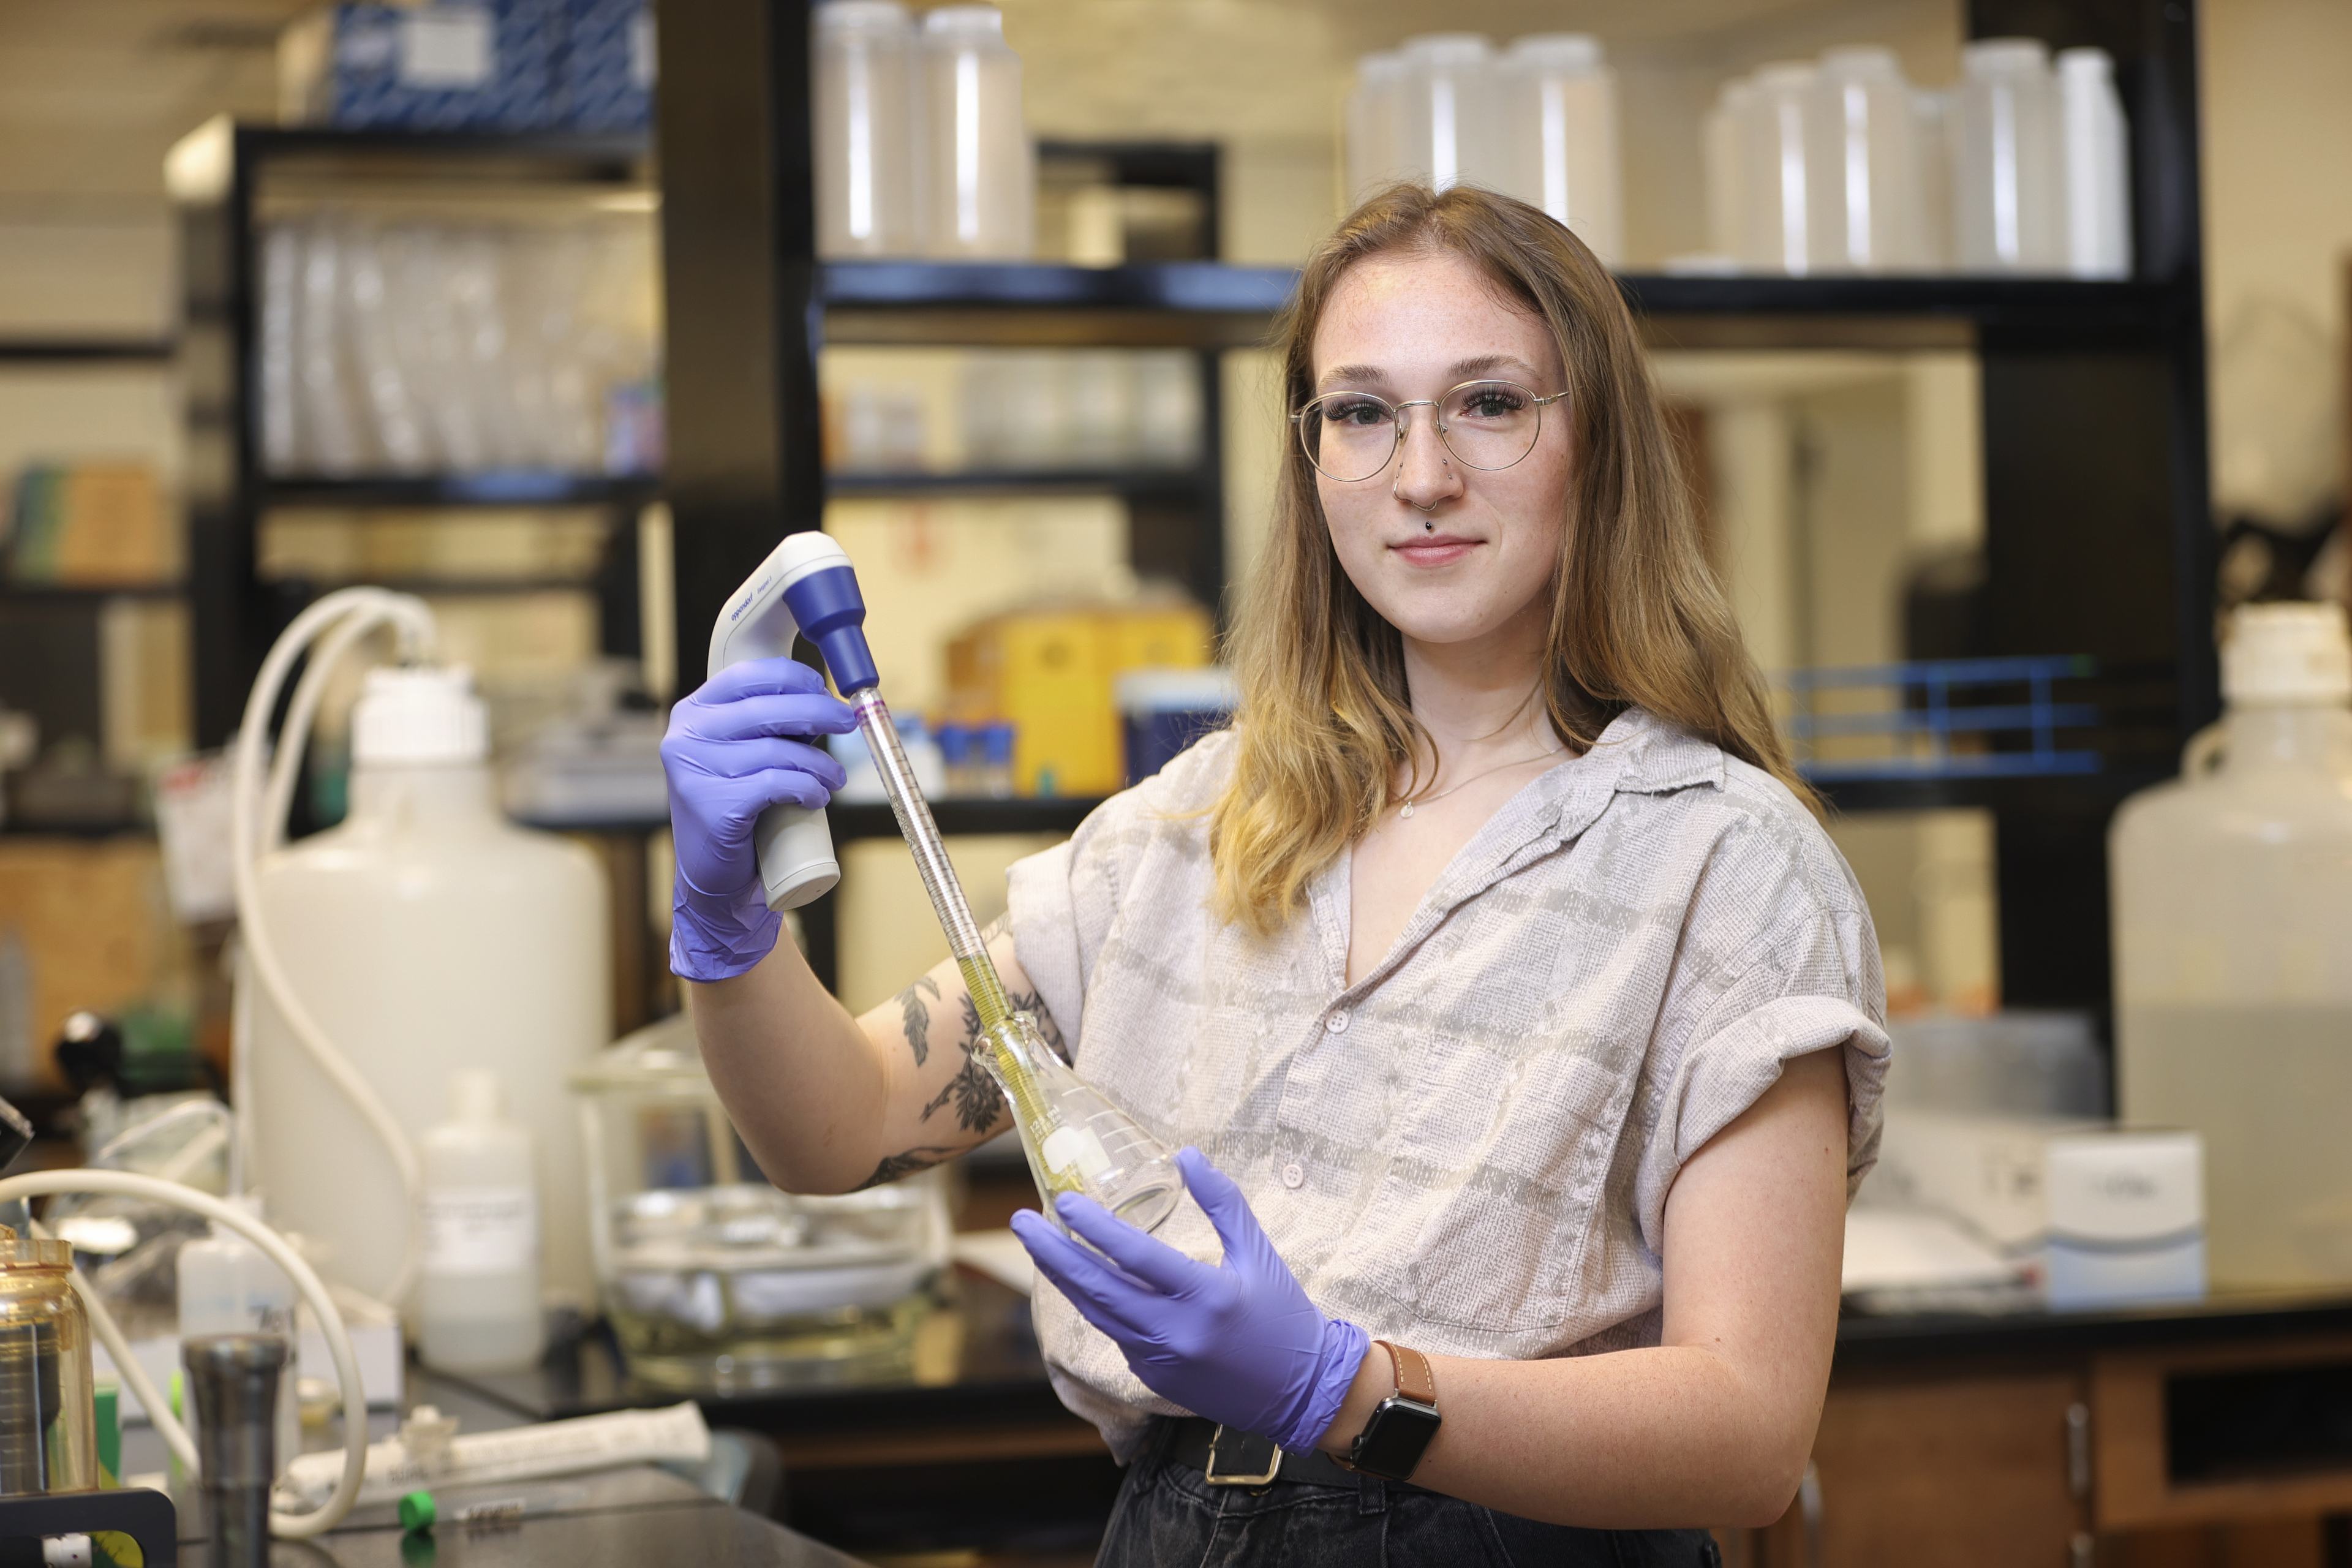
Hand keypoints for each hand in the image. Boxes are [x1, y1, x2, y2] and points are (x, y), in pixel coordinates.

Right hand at [661, 657, 855, 981]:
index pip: (746, 676)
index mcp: (692, 714)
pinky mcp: (714, 806)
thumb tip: (825, 702)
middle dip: (818, 711)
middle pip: (767, 709)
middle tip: (847, 723)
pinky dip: (808, 787)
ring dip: (819, 762)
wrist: (714, 879)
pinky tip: (818, 796)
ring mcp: (695, 771)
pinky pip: (777, 783)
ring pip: (778, 750)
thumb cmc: (738, 811)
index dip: (793, 676)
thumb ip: (767, 726)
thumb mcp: (743, 756)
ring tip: (834, 777)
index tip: (824, 687)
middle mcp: (686, 737)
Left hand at [1011, 1147, 1368, 1454]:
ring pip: (1096, 1313)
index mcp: (1206, 1296)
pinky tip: (1079, 1278)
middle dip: (1052, 1252)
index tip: (1065, 1201)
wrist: (1301, 1391)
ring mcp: (1160, 1359)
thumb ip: (1223, 1201)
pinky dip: (1093, 1304)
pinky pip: (1114, 1333)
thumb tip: (1186, 1154)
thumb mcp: (1259, 1251)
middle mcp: (1176, 1331)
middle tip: (1020, 1221)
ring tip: (1038, 1245)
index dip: (1096, 1228)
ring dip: (1063, 1278)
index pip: (1136, 1257)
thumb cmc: (1283, 1314)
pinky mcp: (1152, 1377)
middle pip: (1097, 1289)